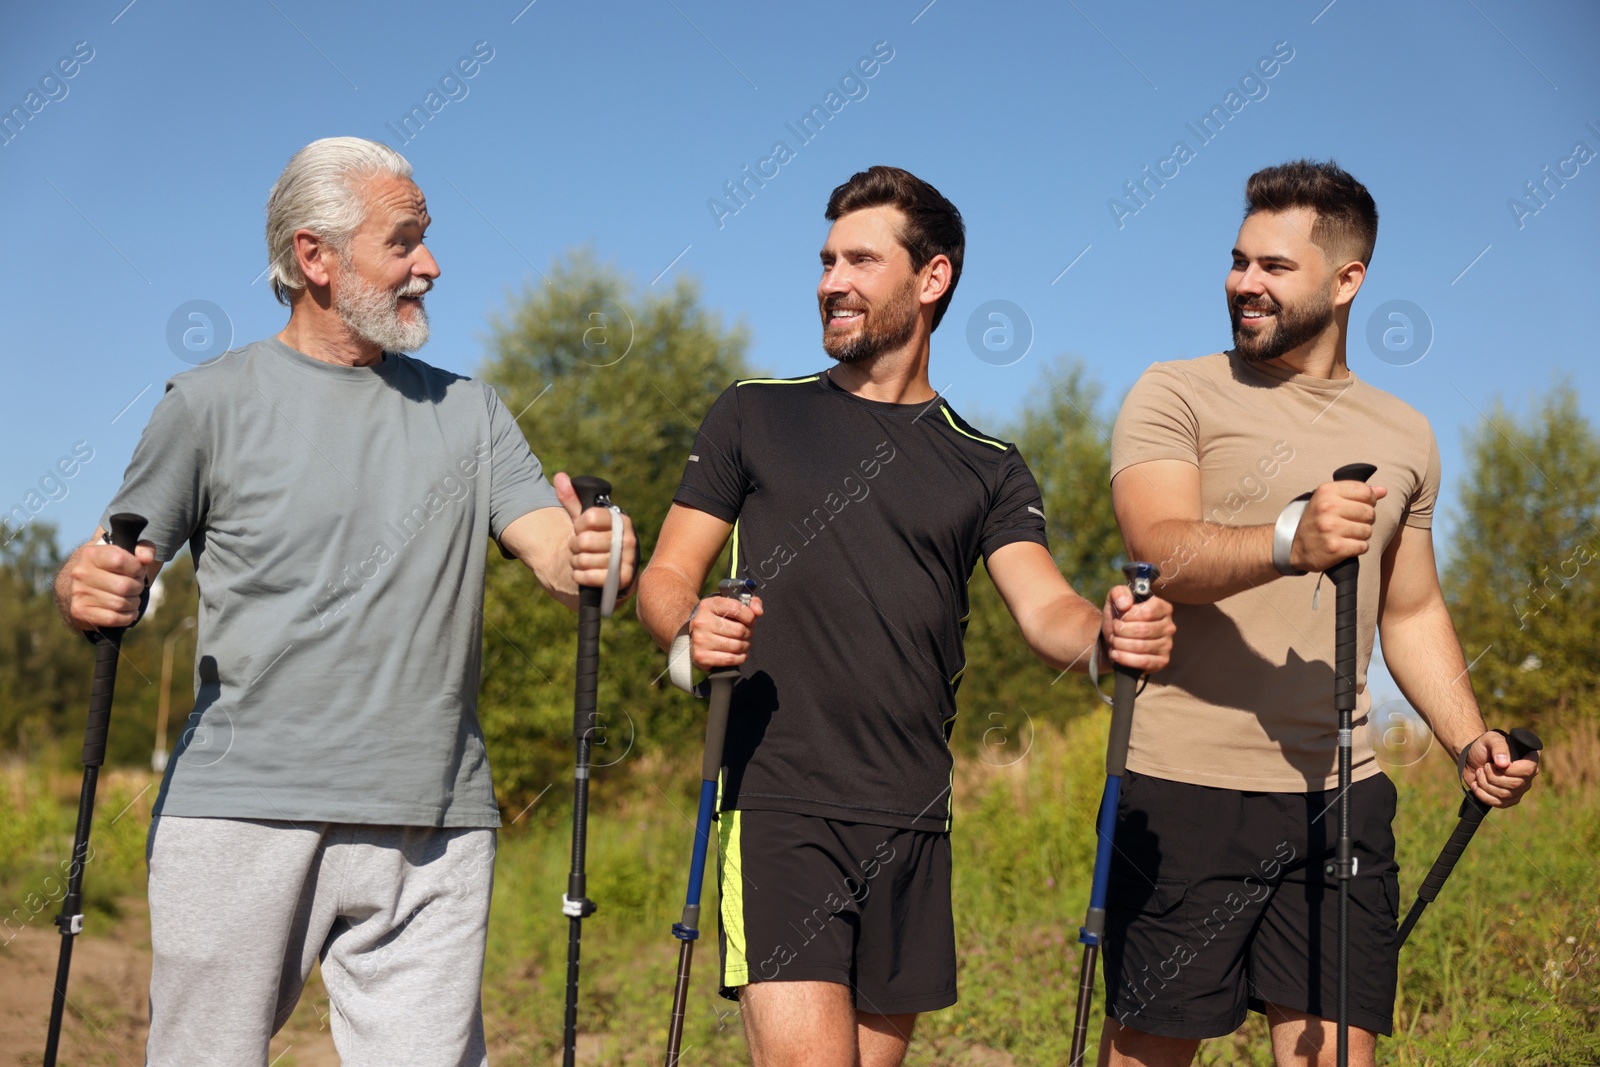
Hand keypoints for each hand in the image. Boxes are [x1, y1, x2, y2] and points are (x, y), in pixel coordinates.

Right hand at [58, 535, 154, 631]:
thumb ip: (143, 548)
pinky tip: (127, 611)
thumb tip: (146, 558)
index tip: (137, 570)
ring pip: (120, 604)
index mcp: (92, 554)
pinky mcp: (79, 611)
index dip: (136, 567)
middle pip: (124, 586)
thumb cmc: (113, 567)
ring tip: (131, 597)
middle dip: (137, 587)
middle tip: (136, 586)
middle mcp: (81, 573)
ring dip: (133, 603)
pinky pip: (112, 618)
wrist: (84, 584)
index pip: (120, 560)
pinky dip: (127, 617)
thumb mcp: (128, 551)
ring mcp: (78, 593)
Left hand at [554, 472, 637, 593]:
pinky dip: (579, 576)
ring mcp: (627, 560)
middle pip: (585, 540)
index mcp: (620, 520)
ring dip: (576, 562)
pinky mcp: (624, 580)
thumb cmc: (594, 541)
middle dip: (575, 546)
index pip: (589, 517)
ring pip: (585, 560)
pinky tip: (583, 574)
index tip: (581, 528)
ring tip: (582, 561)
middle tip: (580, 548)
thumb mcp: (583, 520)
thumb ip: (572, 499)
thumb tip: (559, 476)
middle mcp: (628, 538)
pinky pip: (590, 577)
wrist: (608, 572)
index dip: (578, 525)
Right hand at [690, 592, 763, 670]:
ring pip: (737, 645)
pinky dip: (740, 657)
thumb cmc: (717, 619)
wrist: (694, 635)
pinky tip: (739, 653)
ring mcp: (700, 640)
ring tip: (743, 643)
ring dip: (746, 646)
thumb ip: (749, 603)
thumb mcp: (729, 605)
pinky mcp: (701, 656)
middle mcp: (702, 622)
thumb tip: (759, 611)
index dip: (749, 616)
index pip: (736, 608)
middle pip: (740, 630)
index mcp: (708, 605)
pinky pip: (731, 659)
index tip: (750, 620)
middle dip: (749, 633)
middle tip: (746, 634)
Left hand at [1100, 585, 1175, 672]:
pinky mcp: (1162, 661)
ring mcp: (1167, 645)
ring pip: (1141, 646)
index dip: (1128, 616)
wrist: (1115, 638)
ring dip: (1120, 644)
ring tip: (1114, 641)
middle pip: (1142, 630)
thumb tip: (1125, 604)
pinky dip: (1125, 658)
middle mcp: (1169, 626)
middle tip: (1114, 631)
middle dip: (1121, 631)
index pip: (1146, 612)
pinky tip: (1116, 654)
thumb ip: (1119, 593)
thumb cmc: (1119, 617)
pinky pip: (1144, 662)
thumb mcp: (1115, 600)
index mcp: (1163, 608)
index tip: (1119, 617)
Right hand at [1290, 480, 1389, 572]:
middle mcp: (1327, 508)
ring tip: (1346, 535)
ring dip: (1361, 535)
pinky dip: (1357, 548)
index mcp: (1326, 492)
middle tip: (1351, 524)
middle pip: (1369, 512)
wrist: (1294, 546)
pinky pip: (1363, 546)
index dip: (1369, 501)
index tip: (1359, 507)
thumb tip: (1383, 491)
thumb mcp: (1329, 500)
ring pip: (1367, 530)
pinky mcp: (1335, 547)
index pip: (1365, 492)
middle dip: (1364, 520)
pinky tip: (1345, 545)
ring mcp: (1331, 528)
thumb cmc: (1315, 521)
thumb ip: (1356, 493)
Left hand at [1460, 731, 1538, 807]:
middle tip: (1484, 766)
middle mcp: (1528, 776)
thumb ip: (1498, 746)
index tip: (1496, 763)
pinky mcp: (1508, 800)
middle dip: (1493, 776)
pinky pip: (1498, 803)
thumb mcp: (1490, 739)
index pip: (1529, 769)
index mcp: (1528, 759)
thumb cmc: (1485, 747)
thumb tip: (1503, 763)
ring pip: (1505, 794)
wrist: (1472, 759)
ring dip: (1485, 783)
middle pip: (1515, 784)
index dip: (1511, 769)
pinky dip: (1482, 794)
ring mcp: (1519, 790)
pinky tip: (1476, 785)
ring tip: (1479, 772)